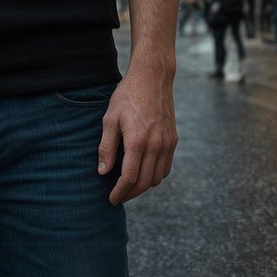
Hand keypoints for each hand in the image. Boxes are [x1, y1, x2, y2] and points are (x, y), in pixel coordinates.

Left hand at [97, 58, 177, 204]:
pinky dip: (155, 176)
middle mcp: (156, 145)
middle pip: (145, 182)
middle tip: (118, 197)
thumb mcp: (110, 119)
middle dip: (131, 194)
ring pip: (157, 178)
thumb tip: (103, 172)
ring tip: (129, 187)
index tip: (111, 199)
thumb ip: (106, 147)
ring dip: (143, 187)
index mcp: (138, 141)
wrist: (152, 77)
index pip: (129, 178)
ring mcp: (167, 143)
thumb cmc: (127, 96)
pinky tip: (144, 173)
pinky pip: (166, 167)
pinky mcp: (173, 140)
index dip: (119, 192)